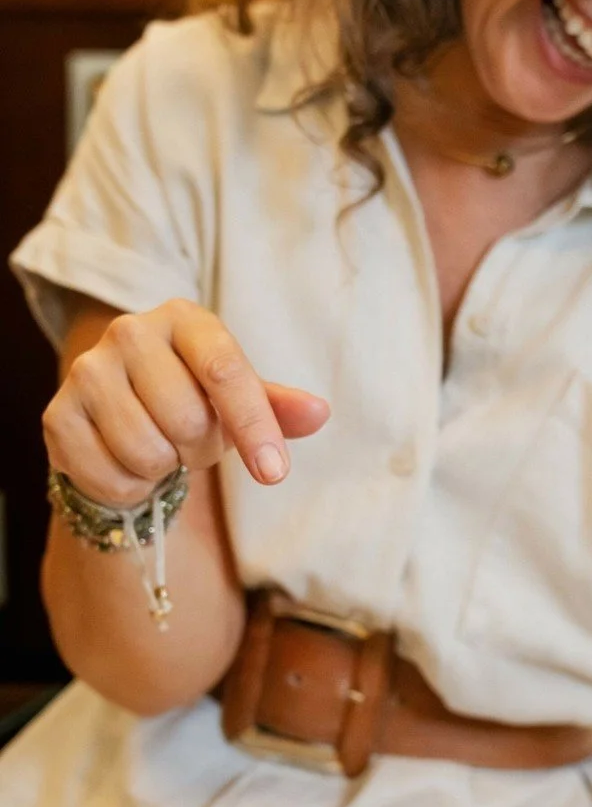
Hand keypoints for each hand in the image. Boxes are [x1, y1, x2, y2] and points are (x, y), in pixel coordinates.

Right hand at [43, 299, 329, 505]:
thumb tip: (319, 413)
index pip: (225, 371)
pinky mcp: (57, 415)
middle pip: (187, 419)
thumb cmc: (192, 400)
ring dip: (164, 469)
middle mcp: (130, 331)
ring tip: (159, 447)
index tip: (275, 473)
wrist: (118, 418)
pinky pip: (112, 478)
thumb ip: (278, 406)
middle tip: (189, 438)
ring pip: (148, 452)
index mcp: (185, 318)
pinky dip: (131, 488)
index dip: (253, 426)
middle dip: (200, 447)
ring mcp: (87, 371)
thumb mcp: (239, 398)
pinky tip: (127, 464)